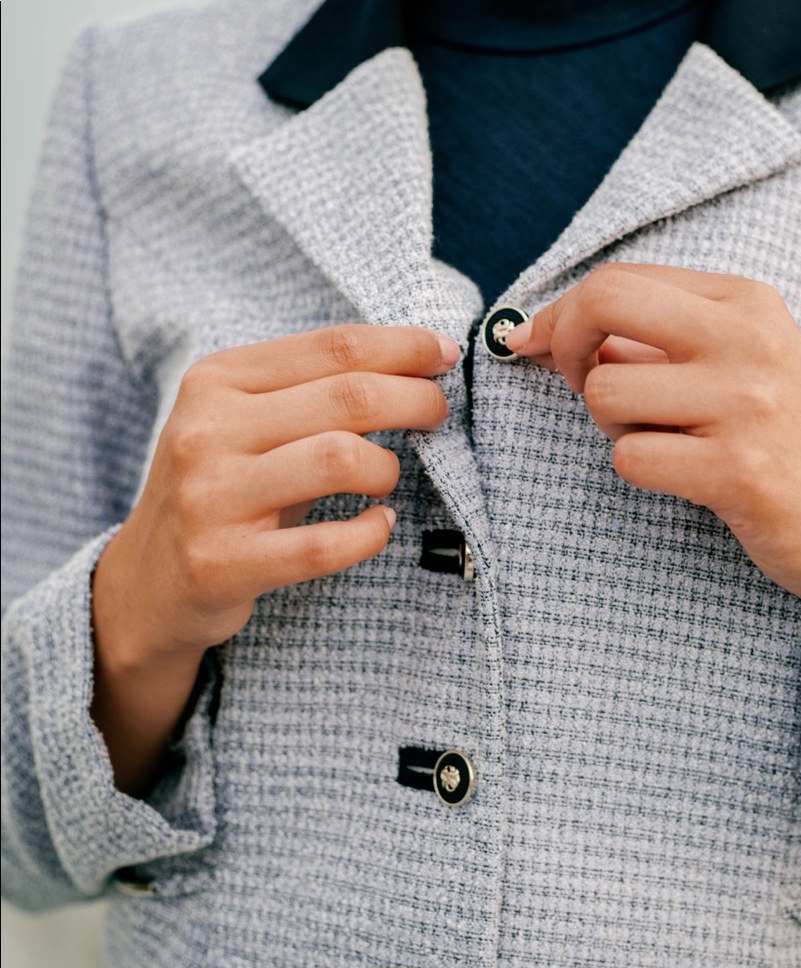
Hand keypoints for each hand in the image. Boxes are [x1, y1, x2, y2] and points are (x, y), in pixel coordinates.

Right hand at [91, 325, 457, 792]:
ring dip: (387, 468)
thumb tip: (416, 363)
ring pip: (342, 459)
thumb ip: (312, 390)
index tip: (444, 353)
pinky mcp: (223, 562)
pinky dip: (369, 533)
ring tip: (387, 480)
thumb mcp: (246, 422)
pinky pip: (325, 545)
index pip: (333, 347)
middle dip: (415, 399)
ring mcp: (211, 497)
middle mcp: (207, 429)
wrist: (149, 581)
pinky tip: (378, 526)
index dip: (403, 347)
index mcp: (217, 380)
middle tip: (437, 413)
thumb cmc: (223, 489)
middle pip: (349, 397)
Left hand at [506, 264, 800, 731]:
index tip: (540, 345)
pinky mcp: (740, 469)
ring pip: (605, 392)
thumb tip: (544, 329)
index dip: (562, 314)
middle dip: (564, 344)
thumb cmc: (783, 435)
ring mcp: (747, 404)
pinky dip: (638, 470)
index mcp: (744, 301)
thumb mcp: (736, 360)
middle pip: (603, 302)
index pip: (619, 278)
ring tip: (664, 439)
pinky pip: (628, 457)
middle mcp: (748, 339)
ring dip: (613, 425)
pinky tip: (684, 474)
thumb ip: (654, 338)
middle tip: (579, 382)